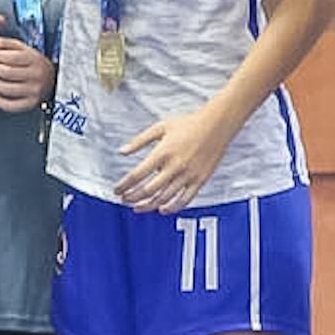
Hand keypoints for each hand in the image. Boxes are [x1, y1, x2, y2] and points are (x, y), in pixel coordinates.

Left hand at [0, 35, 56, 113]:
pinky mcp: (30, 104)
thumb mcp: (21, 48)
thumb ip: (5, 43)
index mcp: (35, 59)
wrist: (50, 78)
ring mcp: (34, 91)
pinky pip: (8, 105)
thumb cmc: (31, 62)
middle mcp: (36, 76)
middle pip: (6, 73)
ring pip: (5, 89)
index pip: (10, 57)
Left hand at [116, 104, 233, 210]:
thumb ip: (139, 141)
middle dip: (133, 197)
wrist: (216, 124)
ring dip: (148, 205)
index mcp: (162, 152)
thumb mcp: (160, 127)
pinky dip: (172, 207)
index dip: (124, 185)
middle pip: (148, 190)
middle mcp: (174, 166)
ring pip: (164, 197)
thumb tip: (122, 152)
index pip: (138, 175)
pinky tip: (162, 209)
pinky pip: (185, 199)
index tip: (117, 190)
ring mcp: (188, 175)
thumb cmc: (188, 124)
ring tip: (138, 207)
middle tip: (124, 200)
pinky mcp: (200, 180)